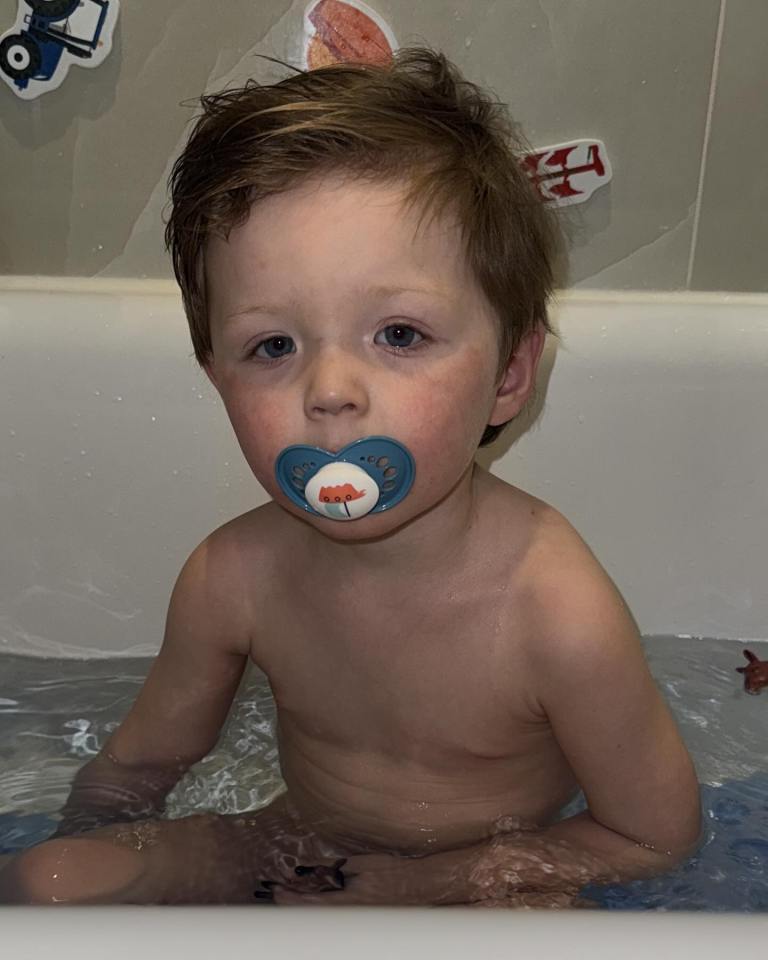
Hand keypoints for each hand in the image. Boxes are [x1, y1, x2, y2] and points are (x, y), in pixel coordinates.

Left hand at [268, 850, 473, 906]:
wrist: (418, 885)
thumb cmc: (392, 871)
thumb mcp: (363, 864)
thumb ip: (338, 868)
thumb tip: (311, 870)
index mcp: (348, 900)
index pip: (312, 902)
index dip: (292, 898)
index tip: (276, 891)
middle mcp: (348, 913)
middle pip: (314, 914)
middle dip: (293, 905)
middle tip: (273, 895)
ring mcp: (354, 917)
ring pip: (322, 916)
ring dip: (304, 907)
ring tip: (285, 900)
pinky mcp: (360, 916)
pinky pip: (333, 914)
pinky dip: (319, 909)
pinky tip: (311, 902)